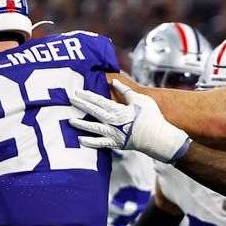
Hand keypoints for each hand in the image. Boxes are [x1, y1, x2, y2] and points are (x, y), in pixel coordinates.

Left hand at [69, 80, 191, 163]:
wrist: (157, 138)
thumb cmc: (151, 116)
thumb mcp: (140, 99)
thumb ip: (126, 91)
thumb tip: (114, 81)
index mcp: (117, 109)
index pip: (99, 100)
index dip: (87, 96)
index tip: (77, 91)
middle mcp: (112, 122)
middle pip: (93, 112)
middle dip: (80, 105)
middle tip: (69, 100)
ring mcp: (112, 134)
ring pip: (93, 128)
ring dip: (80, 124)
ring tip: (70, 121)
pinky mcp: (115, 144)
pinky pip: (100, 144)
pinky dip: (89, 142)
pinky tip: (80, 140)